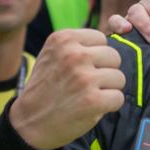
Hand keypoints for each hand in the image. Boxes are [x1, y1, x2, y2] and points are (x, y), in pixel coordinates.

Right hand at [9, 29, 124, 149]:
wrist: (29, 122)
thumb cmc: (47, 87)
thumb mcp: (55, 55)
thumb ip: (80, 45)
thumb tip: (120, 27)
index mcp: (63, 39)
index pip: (101, 39)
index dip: (96, 56)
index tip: (81, 68)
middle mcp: (74, 55)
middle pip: (114, 57)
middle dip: (105, 72)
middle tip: (86, 85)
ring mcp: (84, 77)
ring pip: (120, 78)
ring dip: (108, 89)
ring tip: (87, 95)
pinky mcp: (93, 100)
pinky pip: (119, 98)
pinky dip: (109, 105)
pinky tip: (91, 107)